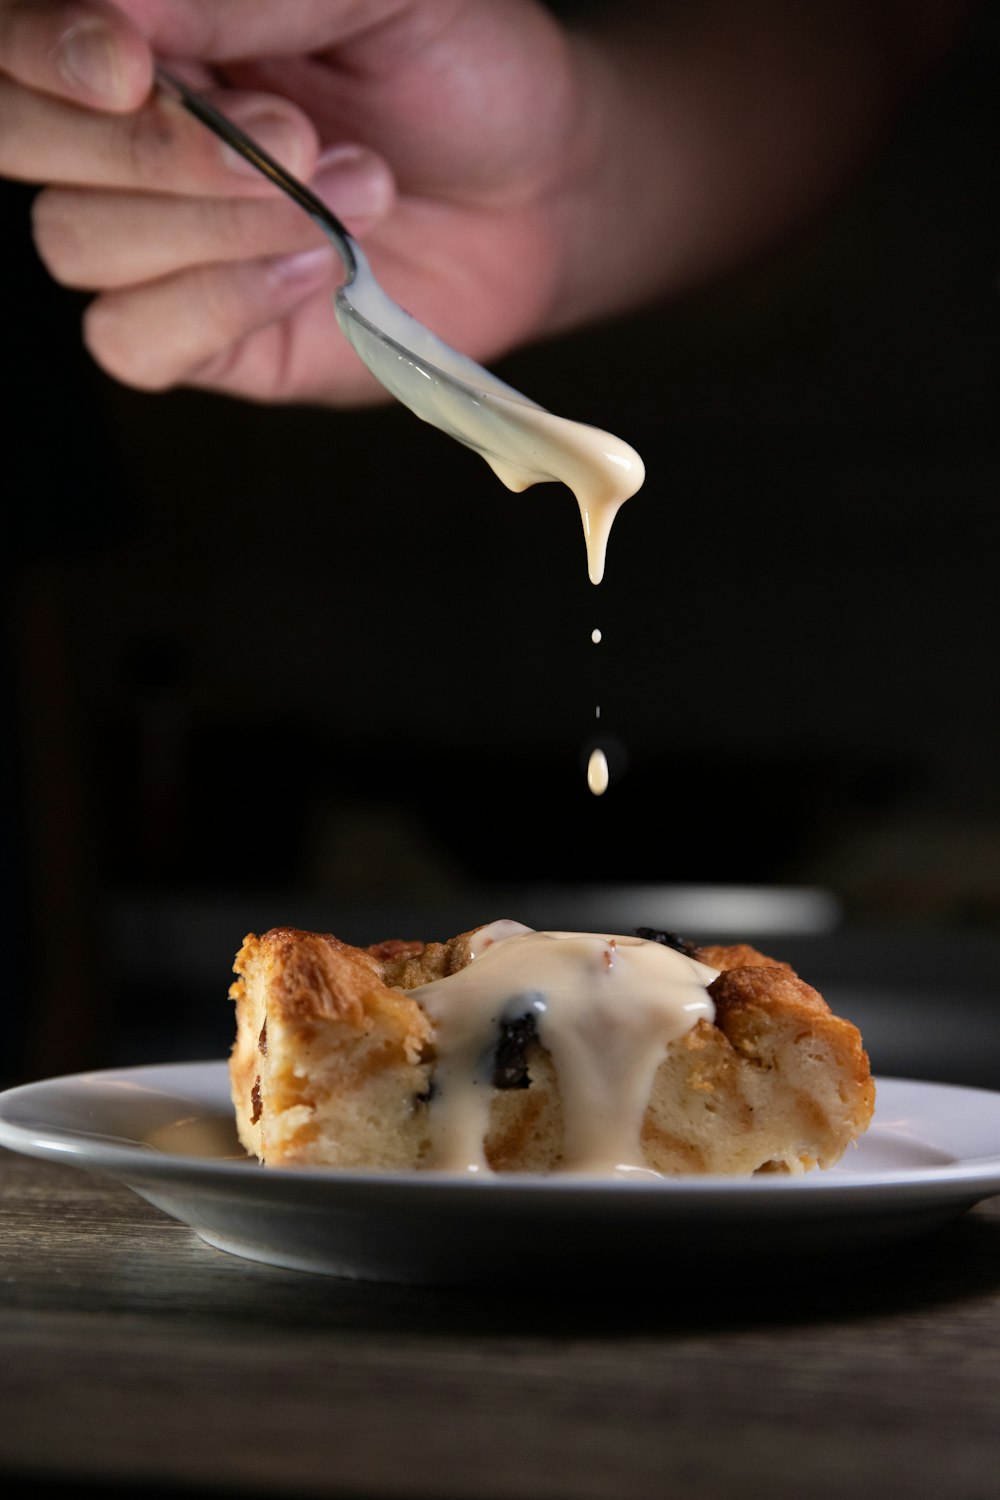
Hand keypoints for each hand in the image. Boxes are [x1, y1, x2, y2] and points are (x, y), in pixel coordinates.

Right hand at [0, 0, 596, 405]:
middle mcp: (132, 135)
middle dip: (148, 147)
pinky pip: (133, 340)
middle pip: (24, 143)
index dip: (45, 53)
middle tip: (291, 137)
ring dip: (218, 224)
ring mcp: (160, 243)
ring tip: (353, 193)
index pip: (19, 42)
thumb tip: (117, 11)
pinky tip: (314, 274)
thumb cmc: (459, 75)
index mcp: (151, 34)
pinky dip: (217, 306)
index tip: (131, 63)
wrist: (542, 194)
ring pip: (79, 242)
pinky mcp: (205, 340)